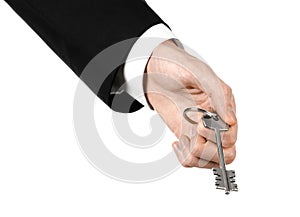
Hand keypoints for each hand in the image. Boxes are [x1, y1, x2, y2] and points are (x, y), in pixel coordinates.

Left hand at [145, 40, 236, 167]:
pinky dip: (183, 157)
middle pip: (225, 154)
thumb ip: (219, 95)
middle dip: (208, 149)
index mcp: (223, 107)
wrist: (153, 68)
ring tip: (184, 137)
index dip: (216, 136)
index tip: (200, 122)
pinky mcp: (185, 135)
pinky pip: (191, 159)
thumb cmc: (178, 66)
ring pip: (208, 160)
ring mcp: (199, 131)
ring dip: (195, 155)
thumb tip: (231, 120)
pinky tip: (176, 143)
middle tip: (195, 130)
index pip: (231, 138)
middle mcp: (214, 122)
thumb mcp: (201, 74)